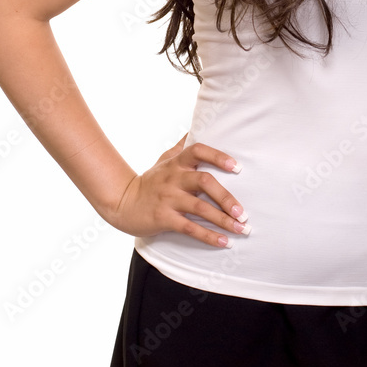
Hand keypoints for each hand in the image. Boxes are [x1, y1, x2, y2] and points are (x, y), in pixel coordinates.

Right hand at [108, 133, 249, 247]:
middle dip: (226, 197)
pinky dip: (208, 236)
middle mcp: (174, 178)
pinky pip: (190, 228)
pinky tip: (224, 242)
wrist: (123, 202)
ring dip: (223, 220)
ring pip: (200, 208)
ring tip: (241, 229)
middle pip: (204, 181)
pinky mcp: (164, 218)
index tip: (237, 167)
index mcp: (176, 163)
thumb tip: (198, 125)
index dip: (218, 156)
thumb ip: (182, 145)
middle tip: (243, 212)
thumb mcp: (165, 159)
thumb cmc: (150, 180)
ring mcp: (168, 198)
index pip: (198, 150)